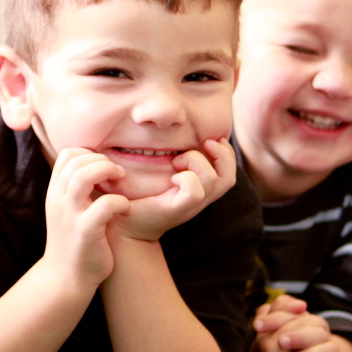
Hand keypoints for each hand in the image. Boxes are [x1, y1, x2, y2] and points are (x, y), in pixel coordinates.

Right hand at [41, 147, 129, 287]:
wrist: (66, 280)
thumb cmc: (74, 243)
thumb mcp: (67, 212)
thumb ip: (75, 190)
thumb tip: (95, 165)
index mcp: (55, 193)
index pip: (68, 154)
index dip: (90, 153)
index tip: (105, 167)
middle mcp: (59, 201)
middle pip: (77, 160)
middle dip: (103, 161)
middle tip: (119, 174)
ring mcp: (70, 216)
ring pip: (84, 176)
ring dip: (109, 172)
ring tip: (122, 183)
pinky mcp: (85, 232)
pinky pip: (106, 204)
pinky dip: (120, 201)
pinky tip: (125, 209)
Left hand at [113, 137, 235, 241]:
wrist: (122, 226)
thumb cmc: (136, 196)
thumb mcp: (156, 174)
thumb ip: (167, 158)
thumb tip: (164, 126)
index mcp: (198, 189)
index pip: (228, 172)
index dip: (226, 153)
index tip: (207, 141)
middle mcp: (199, 199)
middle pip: (229, 177)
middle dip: (222, 154)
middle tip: (203, 144)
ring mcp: (190, 206)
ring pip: (214, 180)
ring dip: (198, 162)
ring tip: (178, 161)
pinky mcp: (177, 210)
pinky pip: (196, 191)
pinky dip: (188, 178)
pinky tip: (173, 177)